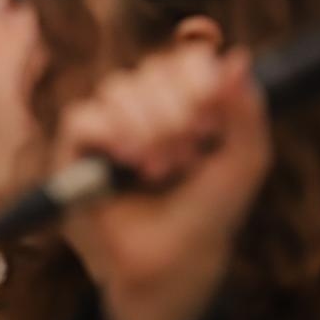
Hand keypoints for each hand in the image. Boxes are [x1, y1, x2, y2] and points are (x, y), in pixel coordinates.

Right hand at [56, 44, 270, 319]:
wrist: (176, 263)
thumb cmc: (208, 213)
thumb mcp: (243, 162)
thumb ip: (246, 111)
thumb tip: (237, 57)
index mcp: (185, 101)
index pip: (185, 58)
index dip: (197, 75)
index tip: (212, 114)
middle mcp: (145, 106)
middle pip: (153, 68)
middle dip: (178, 109)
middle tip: (190, 153)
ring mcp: (108, 124)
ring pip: (119, 88)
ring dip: (148, 126)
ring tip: (162, 168)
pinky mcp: (74, 150)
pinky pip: (84, 117)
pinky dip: (111, 134)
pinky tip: (132, 162)